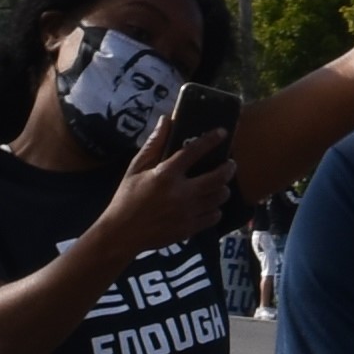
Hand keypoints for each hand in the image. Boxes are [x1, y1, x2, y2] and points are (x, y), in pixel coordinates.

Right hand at [99, 108, 236, 259]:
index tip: (223, 132)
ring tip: (220, 184)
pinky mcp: (189, 228)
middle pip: (217, 177)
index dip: (211, 139)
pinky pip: (214, 216)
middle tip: (230, 164)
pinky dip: (215, 208)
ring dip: (223, 188)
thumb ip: (153, 144)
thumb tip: (167, 120)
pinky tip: (209, 204)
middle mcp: (180, 193)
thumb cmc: (127, 197)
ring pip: (219, 197)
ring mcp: (187, 213)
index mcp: (165, 174)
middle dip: (228, 168)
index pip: (194, 151)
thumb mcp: (136, 168)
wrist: (122, 233)